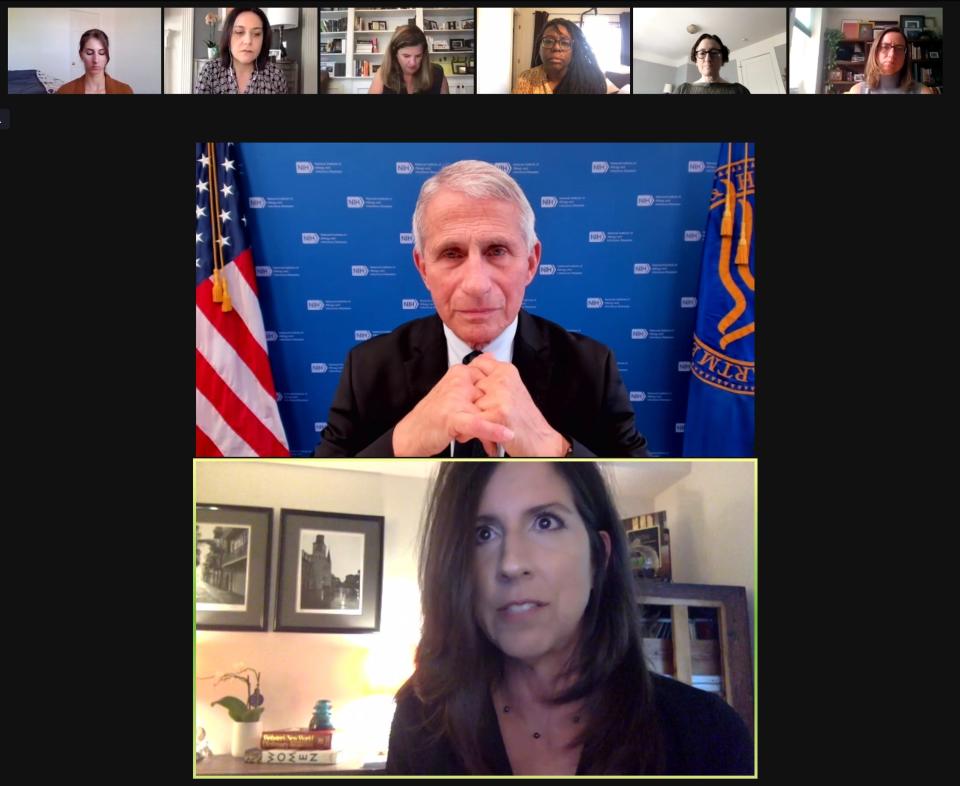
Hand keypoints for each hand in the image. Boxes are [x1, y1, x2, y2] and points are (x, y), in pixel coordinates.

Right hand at [392, 363, 514, 456]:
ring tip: (504, 438)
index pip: (492, 380)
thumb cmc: (433, 417)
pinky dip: (492, 430)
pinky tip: (506, 434)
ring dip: (497, 427)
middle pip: (491, 396)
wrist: (411, 434)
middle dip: (499, 415)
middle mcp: (458, 382)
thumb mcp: (455, 392)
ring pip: (487, 409)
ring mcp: (454, 398)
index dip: (499, 399)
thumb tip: (493, 362)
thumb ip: (474, 379)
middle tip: (505, 430)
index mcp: (460, 373)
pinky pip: (478, 422)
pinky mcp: (452, 416)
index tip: (507, 411)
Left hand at [469, 355, 567, 456]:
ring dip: (471, 415)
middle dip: (471, 400)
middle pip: (470, 385)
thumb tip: (482, 359)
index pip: (479, 362)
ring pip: (470, 402)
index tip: (474, 387)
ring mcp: (501, 395)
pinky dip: (472, 429)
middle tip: (480, 411)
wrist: (540, 440)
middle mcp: (504, 380)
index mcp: (507, 371)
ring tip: (483, 423)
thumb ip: (495, 375)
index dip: (473, 378)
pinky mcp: (498, 413)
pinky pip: (474, 418)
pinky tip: (480, 432)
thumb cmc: (525, 418)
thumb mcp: (512, 389)